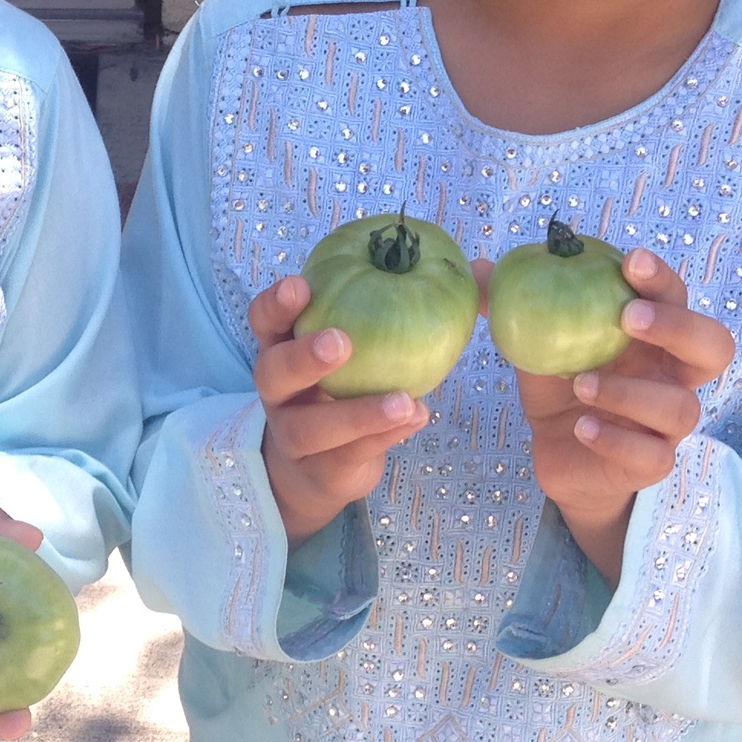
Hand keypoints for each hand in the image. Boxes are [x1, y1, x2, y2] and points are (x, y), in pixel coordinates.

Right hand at [249, 274, 431, 545]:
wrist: (315, 472)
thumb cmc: (343, 390)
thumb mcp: (354, 352)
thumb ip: (392, 313)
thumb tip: (476, 269)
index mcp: (282, 351)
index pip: (265, 322)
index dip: (276, 304)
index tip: (302, 286)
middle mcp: (279, 393)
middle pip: (273, 373)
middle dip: (304, 356)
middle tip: (341, 342)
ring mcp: (293, 437)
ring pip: (312, 428)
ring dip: (359, 414)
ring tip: (403, 402)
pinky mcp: (320, 472)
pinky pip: (349, 456)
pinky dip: (384, 437)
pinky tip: (417, 418)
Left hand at [494, 248, 734, 582]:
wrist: (561, 454)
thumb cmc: (562, 384)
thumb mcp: (538, 343)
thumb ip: (516, 306)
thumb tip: (482, 269)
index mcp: (653, 337)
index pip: (677, 299)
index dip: (662, 279)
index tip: (631, 262)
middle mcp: (671, 376)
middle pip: (714, 347)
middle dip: (679, 327)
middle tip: (629, 318)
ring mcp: (666, 424)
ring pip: (680, 407)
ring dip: (630, 392)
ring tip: (580, 384)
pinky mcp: (650, 464)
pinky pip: (651, 456)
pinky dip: (616, 440)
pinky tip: (582, 428)